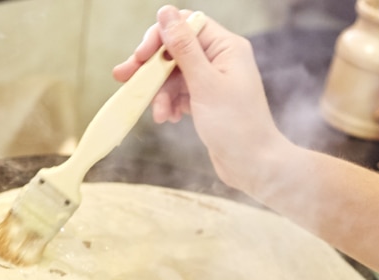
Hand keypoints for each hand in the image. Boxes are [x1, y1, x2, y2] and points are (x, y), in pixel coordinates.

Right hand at [113, 5, 289, 191]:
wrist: (253, 165)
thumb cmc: (236, 125)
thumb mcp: (205, 84)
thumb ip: (183, 47)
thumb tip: (166, 13)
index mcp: (226, 47)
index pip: (186, 25)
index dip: (160, 37)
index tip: (141, 57)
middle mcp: (221, 59)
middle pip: (176, 49)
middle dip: (152, 67)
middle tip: (125, 78)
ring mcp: (214, 80)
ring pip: (174, 74)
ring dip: (161, 92)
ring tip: (159, 114)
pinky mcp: (207, 99)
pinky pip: (180, 92)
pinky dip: (170, 103)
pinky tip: (169, 118)